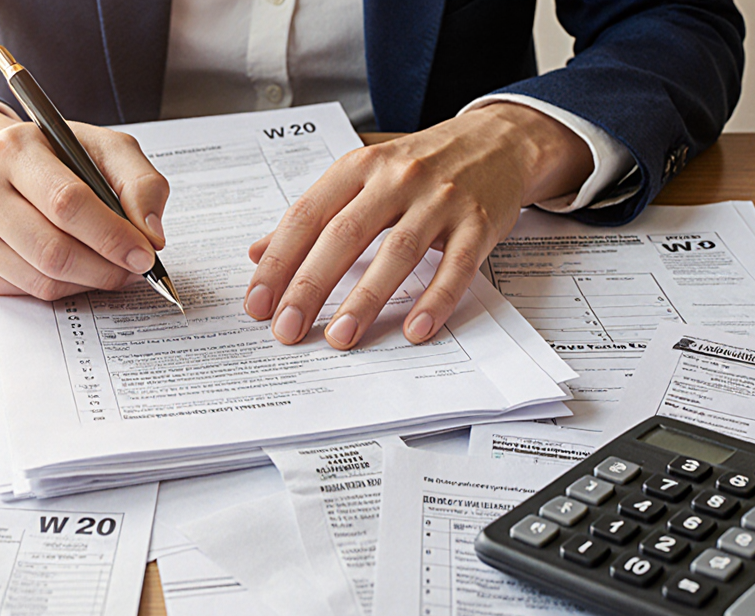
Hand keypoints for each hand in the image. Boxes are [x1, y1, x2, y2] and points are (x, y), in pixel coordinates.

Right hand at [0, 107, 169, 299]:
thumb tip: (151, 235)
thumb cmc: (59, 158)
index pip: (66, 203)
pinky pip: (30, 292)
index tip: (146, 254)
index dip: (112, 235)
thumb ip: (141, 184)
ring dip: (90, 282)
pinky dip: (67, 289)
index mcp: (13, 149)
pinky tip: (81, 270)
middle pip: (53, 250)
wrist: (2, 167)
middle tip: (136, 269)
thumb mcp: (106, 150)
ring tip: (114, 269)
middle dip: (106, 268)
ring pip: (43, 279)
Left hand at [244, 102, 594, 348]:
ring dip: (365, 300)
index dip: (278, 262)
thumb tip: (256, 252)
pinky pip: (455, 267)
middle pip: (344, 236)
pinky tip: (414, 330)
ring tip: (340, 337)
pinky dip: (435, 300)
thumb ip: (312, 213)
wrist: (498, 141)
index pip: (307, 216)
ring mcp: (440, 200)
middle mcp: (397, 178)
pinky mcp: (479, 223)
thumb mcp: (361, 175)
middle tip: (287, 329)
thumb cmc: (419, 164)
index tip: (258, 303)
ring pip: (396, 253)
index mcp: (358, 167)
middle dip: (310, 287)